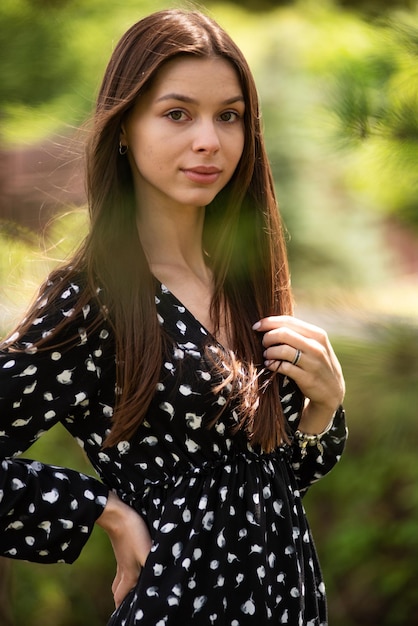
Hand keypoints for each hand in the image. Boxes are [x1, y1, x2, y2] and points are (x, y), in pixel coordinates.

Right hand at [96, 491, 151, 607]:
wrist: (115, 512)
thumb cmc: (132, 532)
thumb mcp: (147, 550)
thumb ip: (153, 566)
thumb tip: (162, 582)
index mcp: (129, 574)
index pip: (121, 598)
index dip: (122, 609)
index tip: (125, 617)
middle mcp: (123, 569)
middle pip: (118, 590)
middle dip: (121, 601)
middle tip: (126, 607)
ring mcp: (121, 557)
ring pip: (119, 578)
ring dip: (123, 586)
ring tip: (129, 591)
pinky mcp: (122, 546)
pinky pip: (121, 566)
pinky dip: (125, 571)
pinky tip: (132, 565)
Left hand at [253, 315, 344, 433]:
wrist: (332, 390)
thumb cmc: (316, 363)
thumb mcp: (314, 345)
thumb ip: (298, 334)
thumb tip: (270, 324)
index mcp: (317, 334)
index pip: (288, 321)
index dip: (269, 322)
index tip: (256, 326)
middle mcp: (316, 347)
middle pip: (283, 333)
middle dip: (268, 337)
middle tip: (263, 343)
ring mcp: (313, 363)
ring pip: (283, 350)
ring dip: (269, 352)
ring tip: (266, 355)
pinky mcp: (307, 378)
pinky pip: (284, 368)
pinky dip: (273, 364)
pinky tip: (270, 365)